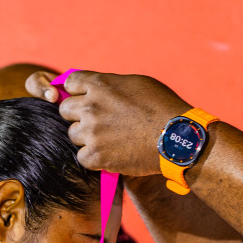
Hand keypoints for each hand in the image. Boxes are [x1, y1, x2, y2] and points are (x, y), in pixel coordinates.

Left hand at [27, 70, 190, 176]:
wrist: (176, 138)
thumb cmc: (162, 108)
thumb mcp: (136, 84)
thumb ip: (110, 86)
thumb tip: (97, 89)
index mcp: (100, 84)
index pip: (70, 83)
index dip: (76, 92)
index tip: (84, 99)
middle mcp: (91, 106)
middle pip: (65, 110)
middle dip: (77, 116)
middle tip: (96, 123)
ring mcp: (92, 131)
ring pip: (73, 134)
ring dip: (86, 138)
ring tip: (108, 140)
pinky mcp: (97, 155)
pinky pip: (83, 157)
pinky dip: (94, 159)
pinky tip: (110, 155)